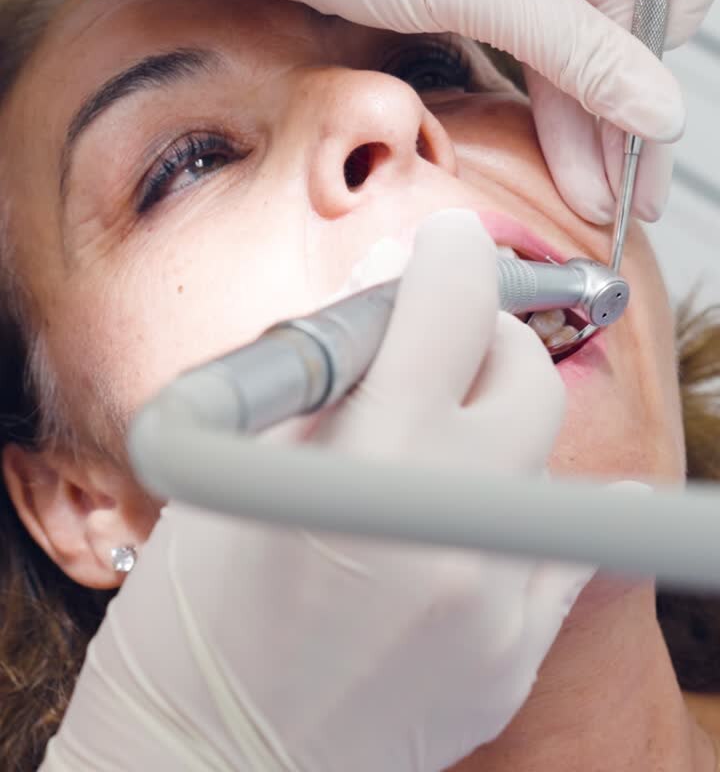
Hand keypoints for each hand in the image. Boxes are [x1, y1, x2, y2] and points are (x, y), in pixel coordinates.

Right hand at [41, 211, 591, 771]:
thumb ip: (336, 363)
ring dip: (491, 429)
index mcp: (372, 460)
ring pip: (541, 455)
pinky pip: (563, 549)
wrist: (210, 761)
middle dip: (482, 341)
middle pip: (525, 373)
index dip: (450, 255)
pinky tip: (476, 507)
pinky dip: (524, 508)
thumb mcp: (247, 459)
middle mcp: (455, 527)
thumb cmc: (195, 612)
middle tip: (434, 352)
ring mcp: (498, 601)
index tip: (444, 246)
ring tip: (422, 454)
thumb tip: (395, 276)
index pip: (455, 305)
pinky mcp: (516, 654)